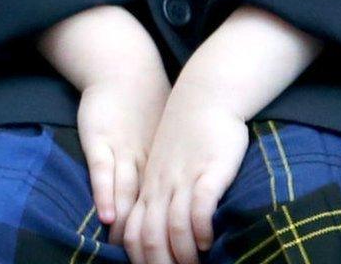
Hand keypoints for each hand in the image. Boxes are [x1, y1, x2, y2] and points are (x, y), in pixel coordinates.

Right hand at [38, 7, 169, 235]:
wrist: (127, 71)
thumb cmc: (147, 106)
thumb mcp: (166, 137)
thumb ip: (171, 163)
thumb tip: (188, 189)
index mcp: (162, 164)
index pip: (168, 203)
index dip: (175, 229)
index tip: (187, 254)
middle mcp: (144, 163)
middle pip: (150, 207)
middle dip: (157, 237)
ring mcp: (123, 154)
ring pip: (127, 195)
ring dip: (132, 225)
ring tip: (136, 252)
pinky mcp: (102, 143)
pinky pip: (103, 174)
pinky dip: (106, 196)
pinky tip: (110, 217)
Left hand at [122, 5, 319, 262]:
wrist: (208, 94)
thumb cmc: (192, 128)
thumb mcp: (168, 159)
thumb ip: (165, 186)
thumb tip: (168, 216)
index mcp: (147, 186)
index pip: (132, 233)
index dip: (139, 257)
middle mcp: (160, 187)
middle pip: (148, 237)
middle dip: (157, 263)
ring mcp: (182, 179)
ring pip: (171, 227)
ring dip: (180, 253)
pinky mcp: (208, 170)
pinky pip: (199, 206)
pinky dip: (200, 228)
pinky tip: (208, 240)